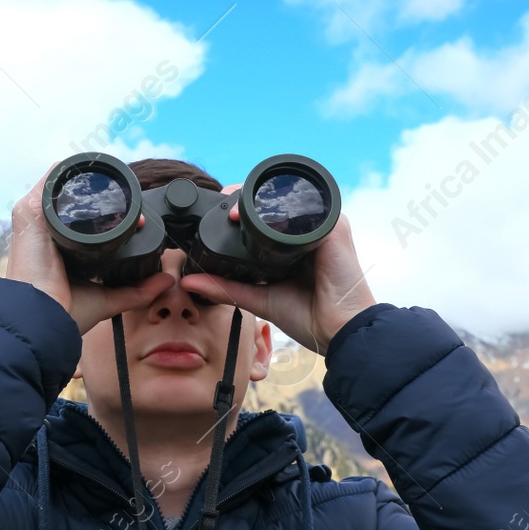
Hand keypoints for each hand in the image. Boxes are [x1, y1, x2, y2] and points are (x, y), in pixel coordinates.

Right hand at [6, 167, 173, 333]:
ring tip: (115, 185)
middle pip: (74, 199)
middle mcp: (46, 230)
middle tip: (130, 199)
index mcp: (60, 248)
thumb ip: (137, 290)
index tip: (134, 216)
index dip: (107, 213)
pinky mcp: (29, 211)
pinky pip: (50, 181)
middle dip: (101, 194)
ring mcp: (36, 219)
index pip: (82, 219)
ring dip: (88, 182)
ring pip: (64, 187)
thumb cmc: (65, 312)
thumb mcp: (108, 298)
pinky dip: (69, 172)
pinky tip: (90, 172)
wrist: (42, 316)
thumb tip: (166, 279)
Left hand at [180, 189, 375, 354]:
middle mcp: (308, 230)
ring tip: (233, 207)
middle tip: (221, 206)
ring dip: (259, 198)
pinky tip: (259, 212)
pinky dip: (281, 207)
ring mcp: (322, 225)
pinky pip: (307, 207)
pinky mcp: (334, 228)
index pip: (265, 215)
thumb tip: (189, 281)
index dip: (241, 209)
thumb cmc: (309, 316)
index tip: (216, 212)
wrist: (339, 331)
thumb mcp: (259, 298)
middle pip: (274, 202)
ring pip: (287, 199)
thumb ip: (226, 288)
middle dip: (245, 198)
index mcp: (293, 243)